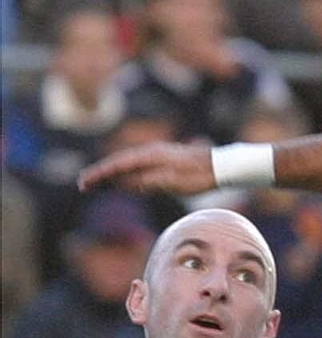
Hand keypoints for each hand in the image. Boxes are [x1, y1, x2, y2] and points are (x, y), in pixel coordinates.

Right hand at [78, 142, 216, 194]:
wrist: (222, 167)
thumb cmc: (199, 176)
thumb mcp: (171, 182)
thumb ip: (147, 181)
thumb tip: (124, 182)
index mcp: (151, 155)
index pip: (118, 164)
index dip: (100, 174)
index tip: (84, 183)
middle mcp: (152, 152)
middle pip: (120, 162)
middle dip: (101, 174)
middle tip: (84, 185)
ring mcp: (159, 155)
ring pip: (129, 164)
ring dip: (113, 174)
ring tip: (96, 185)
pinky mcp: (165, 160)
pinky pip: (140, 166)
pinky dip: (127, 174)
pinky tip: (123, 182)